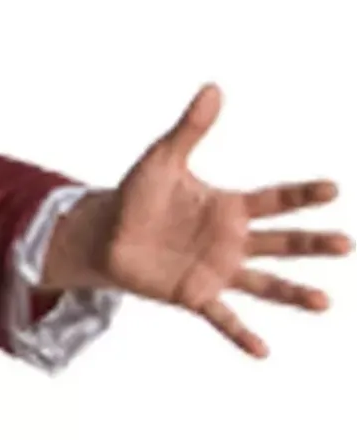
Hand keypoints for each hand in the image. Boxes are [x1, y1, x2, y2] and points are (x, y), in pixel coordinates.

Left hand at [43, 84, 349, 356]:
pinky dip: (241, 334)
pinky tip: (263, 351)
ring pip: (264, 284)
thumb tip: (213, 87)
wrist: (106, 235)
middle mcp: (232, 241)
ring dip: (293, 293)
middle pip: (281, 242)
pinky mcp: (195, 295)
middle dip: (312, 243)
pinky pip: (223, 317)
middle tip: (346, 244)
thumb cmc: (137, 196)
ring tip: (324, 303)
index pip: (275, 199)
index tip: (332, 189)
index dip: (302, 195)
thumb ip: (190, 129)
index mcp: (230, 207)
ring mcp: (217, 270)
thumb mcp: (162, 159)